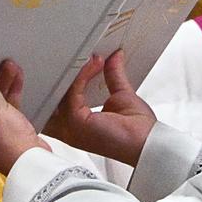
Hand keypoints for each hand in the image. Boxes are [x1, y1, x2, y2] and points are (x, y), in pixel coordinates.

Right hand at [43, 51, 156, 165]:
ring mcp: (70, 127)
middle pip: (53, 97)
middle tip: (78, 57)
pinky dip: (83, 75)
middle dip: (63, 75)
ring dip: (76, 71)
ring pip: (62, 91)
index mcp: (75, 126)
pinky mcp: (76, 122)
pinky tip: (94, 64)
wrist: (147, 144)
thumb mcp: (120, 96)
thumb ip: (113, 76)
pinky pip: (73, 91)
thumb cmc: (138, 133)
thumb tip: (113, 58)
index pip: (57, 102)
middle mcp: (68, 129)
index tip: (75, 63)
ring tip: (90, 58)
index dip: (63, 81)